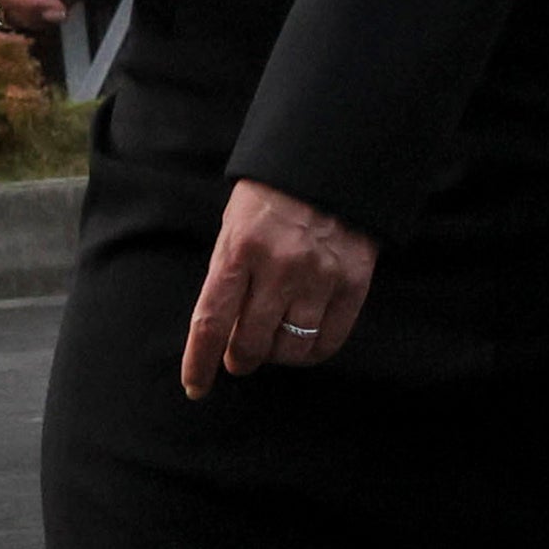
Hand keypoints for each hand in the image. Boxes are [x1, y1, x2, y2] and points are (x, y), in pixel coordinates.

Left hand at [183, 178, 376, 397]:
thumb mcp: (235, 226)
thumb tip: (223, 333)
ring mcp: (319, 276)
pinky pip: (328, 341)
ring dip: (276, 355)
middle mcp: (279, 266)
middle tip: (240, 357)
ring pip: (291, 349)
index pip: (212, 321)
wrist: (330, 161)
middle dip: (240, 359)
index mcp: (239, 248)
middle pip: (252, 344)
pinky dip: (311, 353)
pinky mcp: (352, 282)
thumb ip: (229, 276)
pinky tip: (303, 344)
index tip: (195, 387)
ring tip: (274, 343)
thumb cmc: (271, 197)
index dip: (199, 362)